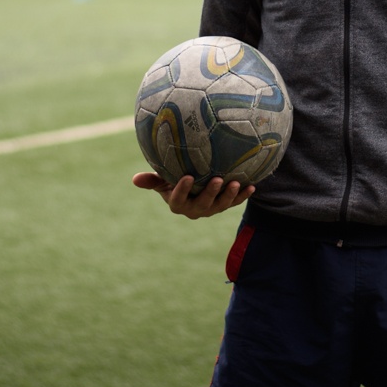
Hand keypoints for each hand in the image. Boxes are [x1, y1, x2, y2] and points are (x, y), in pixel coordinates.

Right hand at [132, 172, 254, 219]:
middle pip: (203, 205)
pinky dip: (243, 196)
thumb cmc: (174, 179)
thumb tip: (134, 179)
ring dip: (229, 196)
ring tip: (235, 184)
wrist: (195, 184)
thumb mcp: (163, 180)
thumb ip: (152, 180)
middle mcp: (195, 209)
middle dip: (211, 193)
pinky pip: (234, 202)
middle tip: (217, 180)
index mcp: (178, 204)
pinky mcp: (224, 204)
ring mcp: (211, 208)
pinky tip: (252, 187)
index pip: (178, 200)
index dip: (183, 190)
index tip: (187, 176)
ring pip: (220, 205)